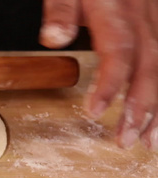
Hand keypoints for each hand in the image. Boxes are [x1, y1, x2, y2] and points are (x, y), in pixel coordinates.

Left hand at [40, 0, 157, 150]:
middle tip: (126, 141)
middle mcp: (144, 16)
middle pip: (150, 66)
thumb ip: (61, 8)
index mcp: (117, 8)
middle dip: (142, 107)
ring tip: (153, 142)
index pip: (118, 51)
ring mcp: (157, 19)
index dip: (109, 83)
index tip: (94, 112)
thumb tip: (54, 38)